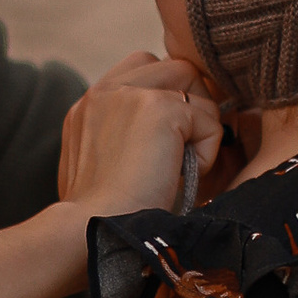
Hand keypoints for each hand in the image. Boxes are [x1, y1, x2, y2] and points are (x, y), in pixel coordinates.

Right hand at [54, 50, 224, 220]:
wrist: (94, 229)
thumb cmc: (102, 214)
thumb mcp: (101, 165)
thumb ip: (122, 136)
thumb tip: (167, 135)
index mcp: (90, 103)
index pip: (143, 69)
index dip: (168, 97)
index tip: (169, 140)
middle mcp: (105, 90)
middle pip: (174, 68)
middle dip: (191, 104)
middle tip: (183, 149)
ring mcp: (130, 93)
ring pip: (194, 84)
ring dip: (199, 125)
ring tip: (181, 165)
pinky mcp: (158, 108)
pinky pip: (208, 119)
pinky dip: (205, 152)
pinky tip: (182, 177)